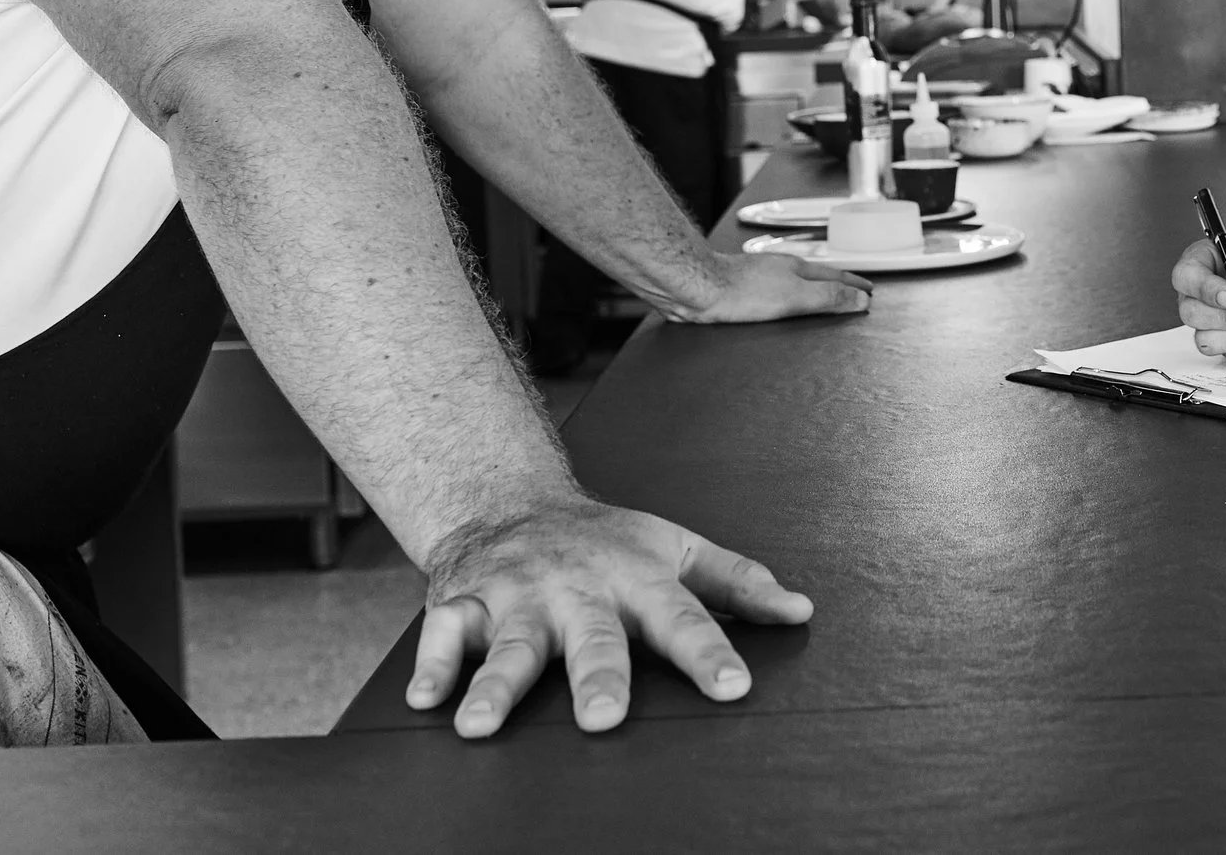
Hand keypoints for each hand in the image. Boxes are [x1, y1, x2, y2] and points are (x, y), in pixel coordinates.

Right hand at [408, 496, 812, 737]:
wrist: (509, 500)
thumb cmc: (605, 541)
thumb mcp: (676, 548)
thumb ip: (736, 582)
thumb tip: (801, 610)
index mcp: (636, 579)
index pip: (683, 618)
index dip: (710, 654)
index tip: (735, 688)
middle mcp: (576, 588)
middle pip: (590, 637)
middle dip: (597, 677)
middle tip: (604, 720)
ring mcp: (516, 596)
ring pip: (509, 643)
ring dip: (494, 684)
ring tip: (482, 726)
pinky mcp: (460, 602)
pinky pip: (441, 634)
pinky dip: (432, 666)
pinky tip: (424, 702)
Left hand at [667, 251, 871, 323]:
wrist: (698, 289)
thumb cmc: (741, 291)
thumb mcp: (795, 297)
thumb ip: (829, 298)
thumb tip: (860, 300)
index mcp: (797, 269)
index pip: (835, 277)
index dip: (854, 284)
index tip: (869, 290)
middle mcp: (780, 271)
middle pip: (817, 278)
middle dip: (837, 286)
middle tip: (853, 294)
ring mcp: (761, 280)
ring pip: (795, 286)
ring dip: (813, 293)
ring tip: (824, 301)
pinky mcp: (742, 293)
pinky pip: (776, 296)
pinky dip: (790, 302)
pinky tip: (781, 311)